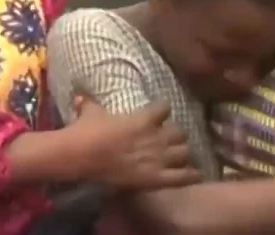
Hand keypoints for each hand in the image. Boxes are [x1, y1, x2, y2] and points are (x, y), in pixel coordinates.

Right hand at [70, 96, 200, 190]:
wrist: (82, 155)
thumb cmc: (88, 131)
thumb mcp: (90, 112)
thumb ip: (89, 103)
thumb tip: (79, 95)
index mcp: (144, 118)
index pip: (165, 108)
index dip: (163, 111)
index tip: (160, 113)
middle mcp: (157, 136)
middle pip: (180, 132)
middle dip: (176, 136)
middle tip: (169, 139)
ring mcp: (159, 158)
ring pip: (185, 152)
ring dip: (182, 153)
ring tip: (180, 157)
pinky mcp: (157, 178)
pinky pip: (183, 176)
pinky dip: (191, 174)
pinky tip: (195, 174)